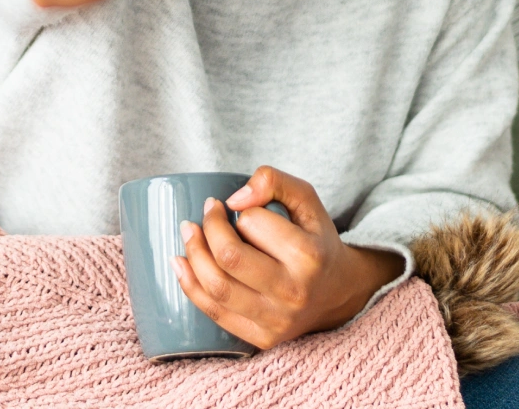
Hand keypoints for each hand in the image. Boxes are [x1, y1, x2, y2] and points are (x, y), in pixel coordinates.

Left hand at [172, 165, 404, 348]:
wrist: (338, 293)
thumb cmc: (316, 240)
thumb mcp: (307, 200)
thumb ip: (274, 181)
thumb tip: (234, 199)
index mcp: (308, 255)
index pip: (253, 223)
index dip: (238, 209)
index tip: (233, 205)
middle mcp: (293, 292)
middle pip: (229, 257)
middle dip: (207, 228)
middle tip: (206, 211)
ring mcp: (277, 320)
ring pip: (217, 288)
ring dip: (193, 255)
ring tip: (189, 232)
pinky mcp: (262, 338)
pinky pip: (215, 313)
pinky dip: (190, 286)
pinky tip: (180, 264)